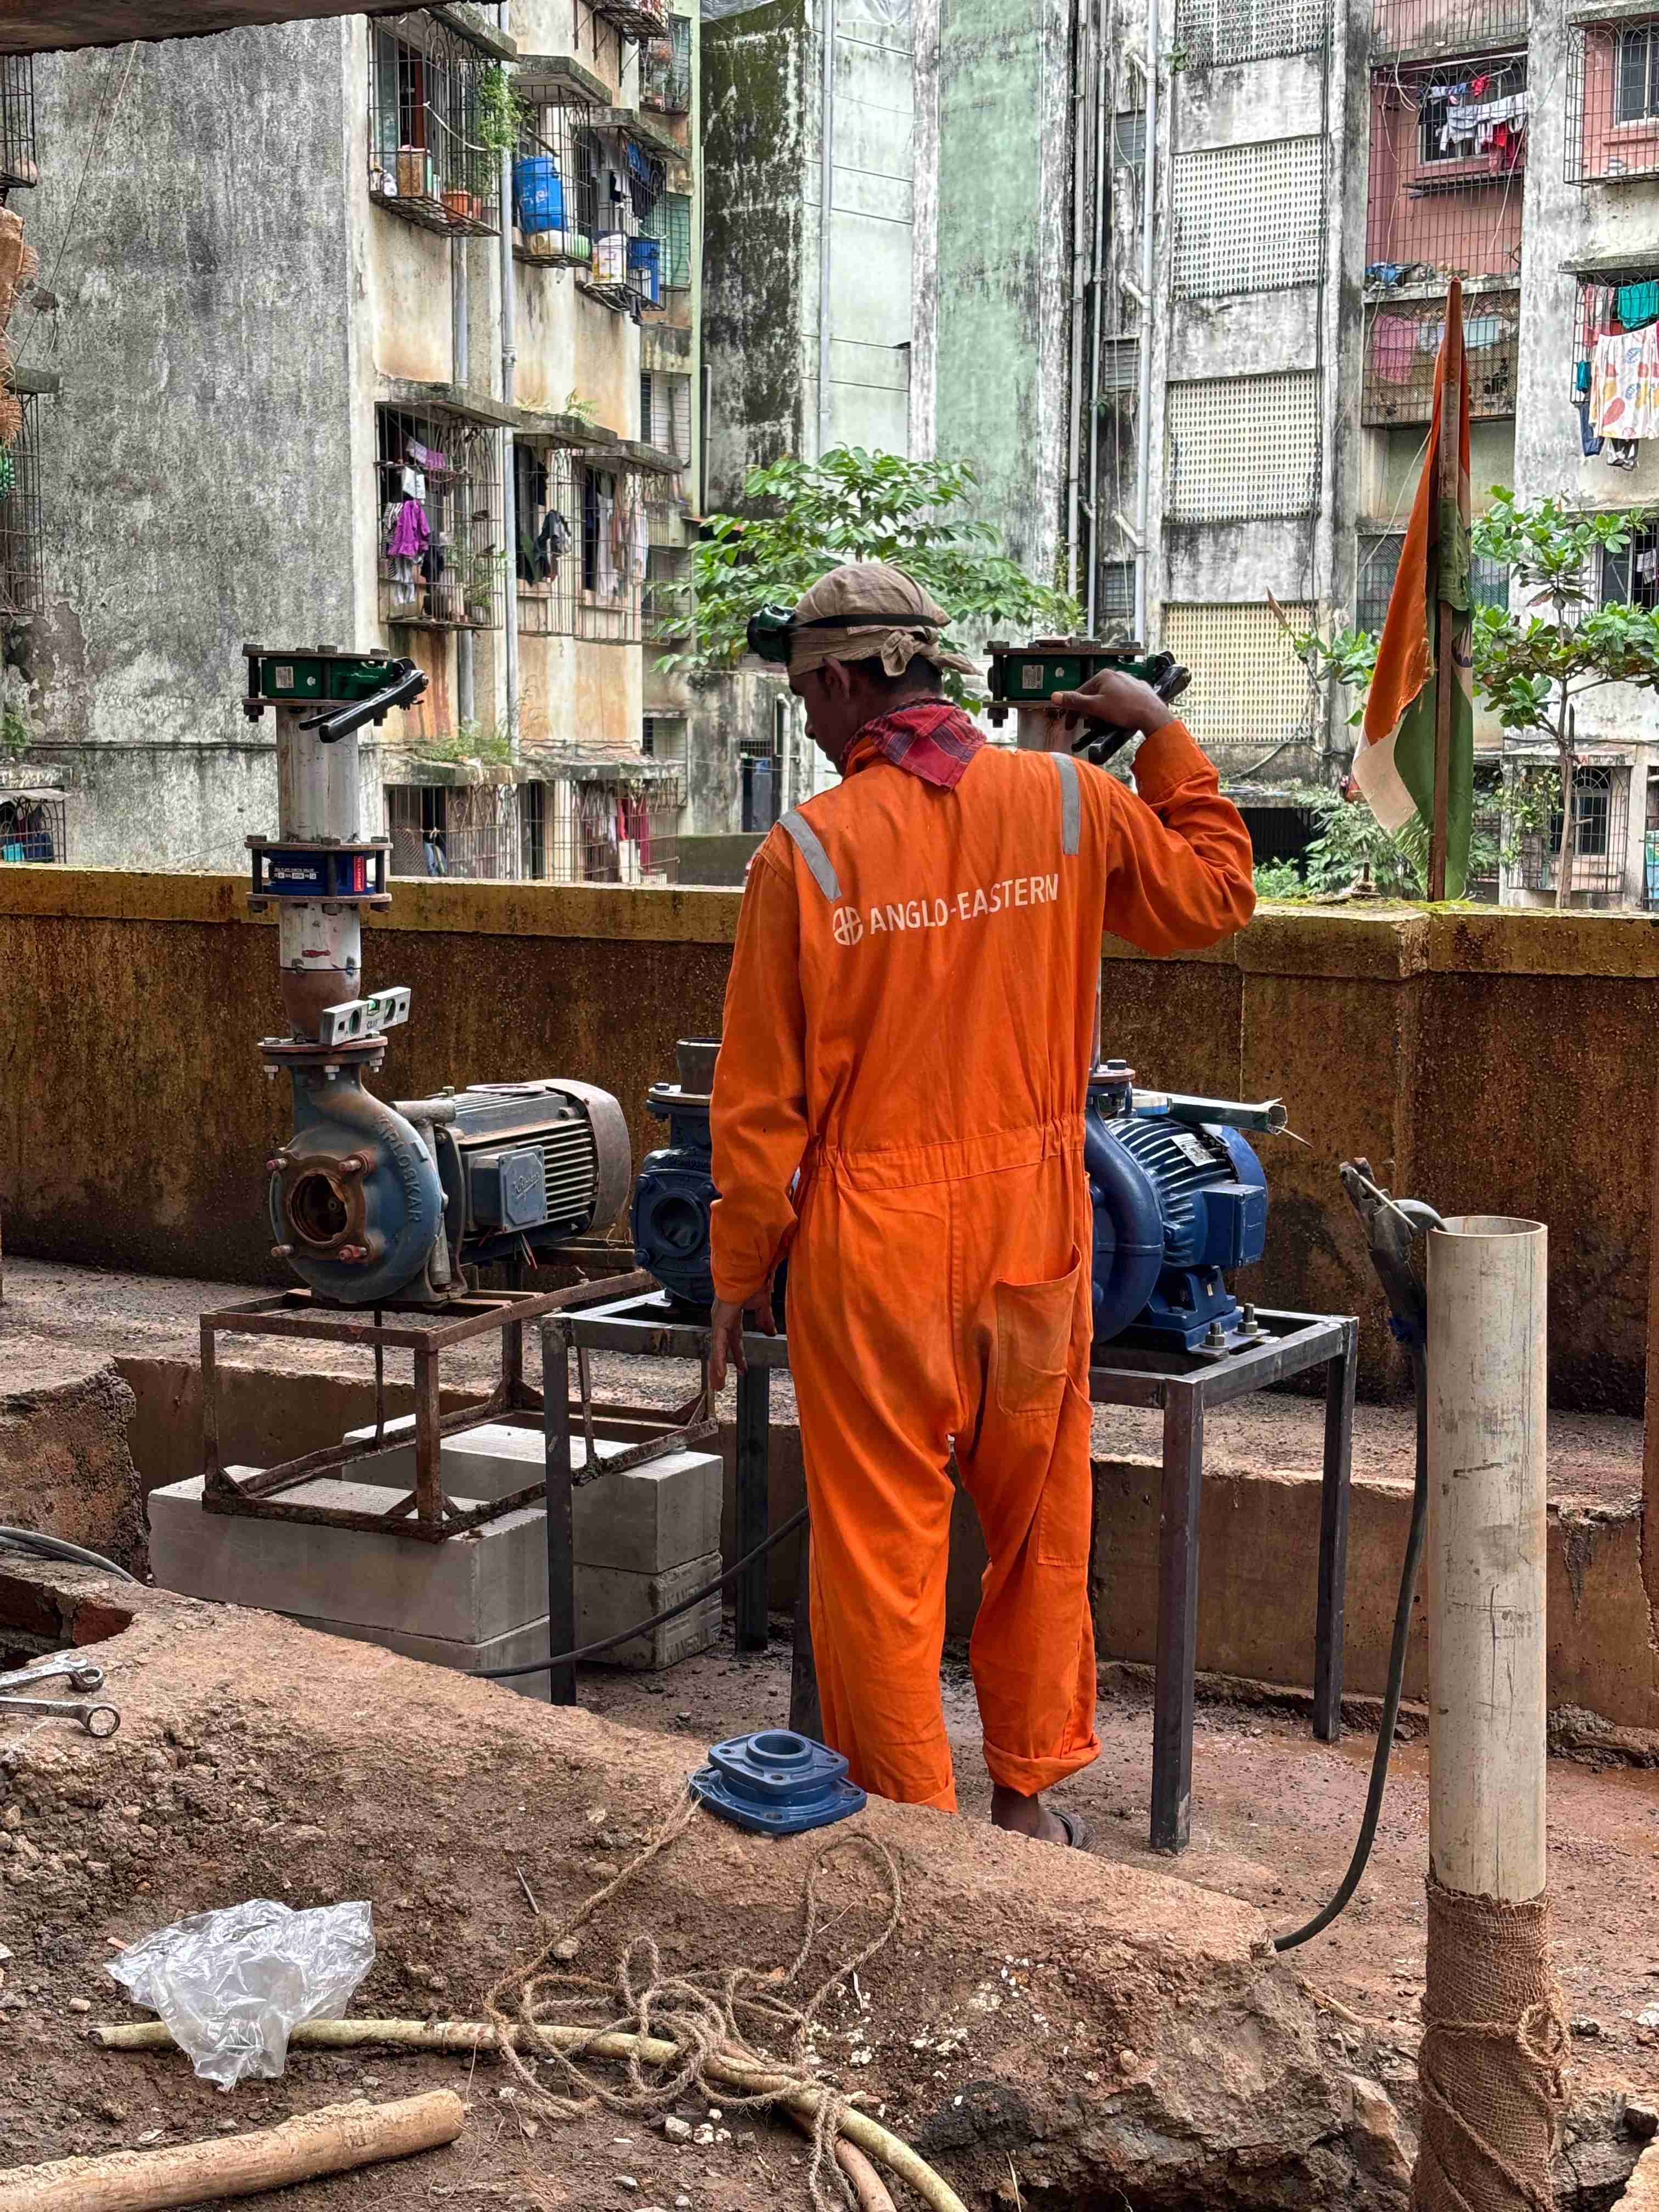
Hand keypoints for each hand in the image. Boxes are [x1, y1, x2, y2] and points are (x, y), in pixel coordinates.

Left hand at [707, 1284, 777, 1393]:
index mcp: (732, 1316)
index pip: (735, 1340)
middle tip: (720, 1384)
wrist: (749, 1269)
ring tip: (717, 1387)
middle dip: (721, 1367)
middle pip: (722, 1349)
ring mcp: (719, 1321)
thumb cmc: (754, 1280)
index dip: (738, 1355)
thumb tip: (771, 1333)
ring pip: (717, 1350)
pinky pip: (718, 1345)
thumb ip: (765, 1319)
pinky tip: (719, 1374)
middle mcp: (723, 1320)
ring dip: (716, 1369)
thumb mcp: (763, 1305)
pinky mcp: (719, 1321)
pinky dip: (719, 1360)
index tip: (743, 1369)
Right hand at [1050, 669, 1173, 739]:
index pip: (1081, 693)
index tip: (1070, 725)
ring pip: (1108, 698)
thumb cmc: (1126, 709)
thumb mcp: (1095, 707)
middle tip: (1092, 726)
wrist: (1153, 715)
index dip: (1073, 712)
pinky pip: (1122, 700)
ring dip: (1103, 713)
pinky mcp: (1139, 690)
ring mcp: (1129, 682)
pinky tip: (1121, 718)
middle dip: (1091, 713)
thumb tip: (1055, 696)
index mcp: (1104, 676)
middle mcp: (1116, 675)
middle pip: (1095, 696)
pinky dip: (1117, 710)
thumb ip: (1075, 702)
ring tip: (1107, 724)